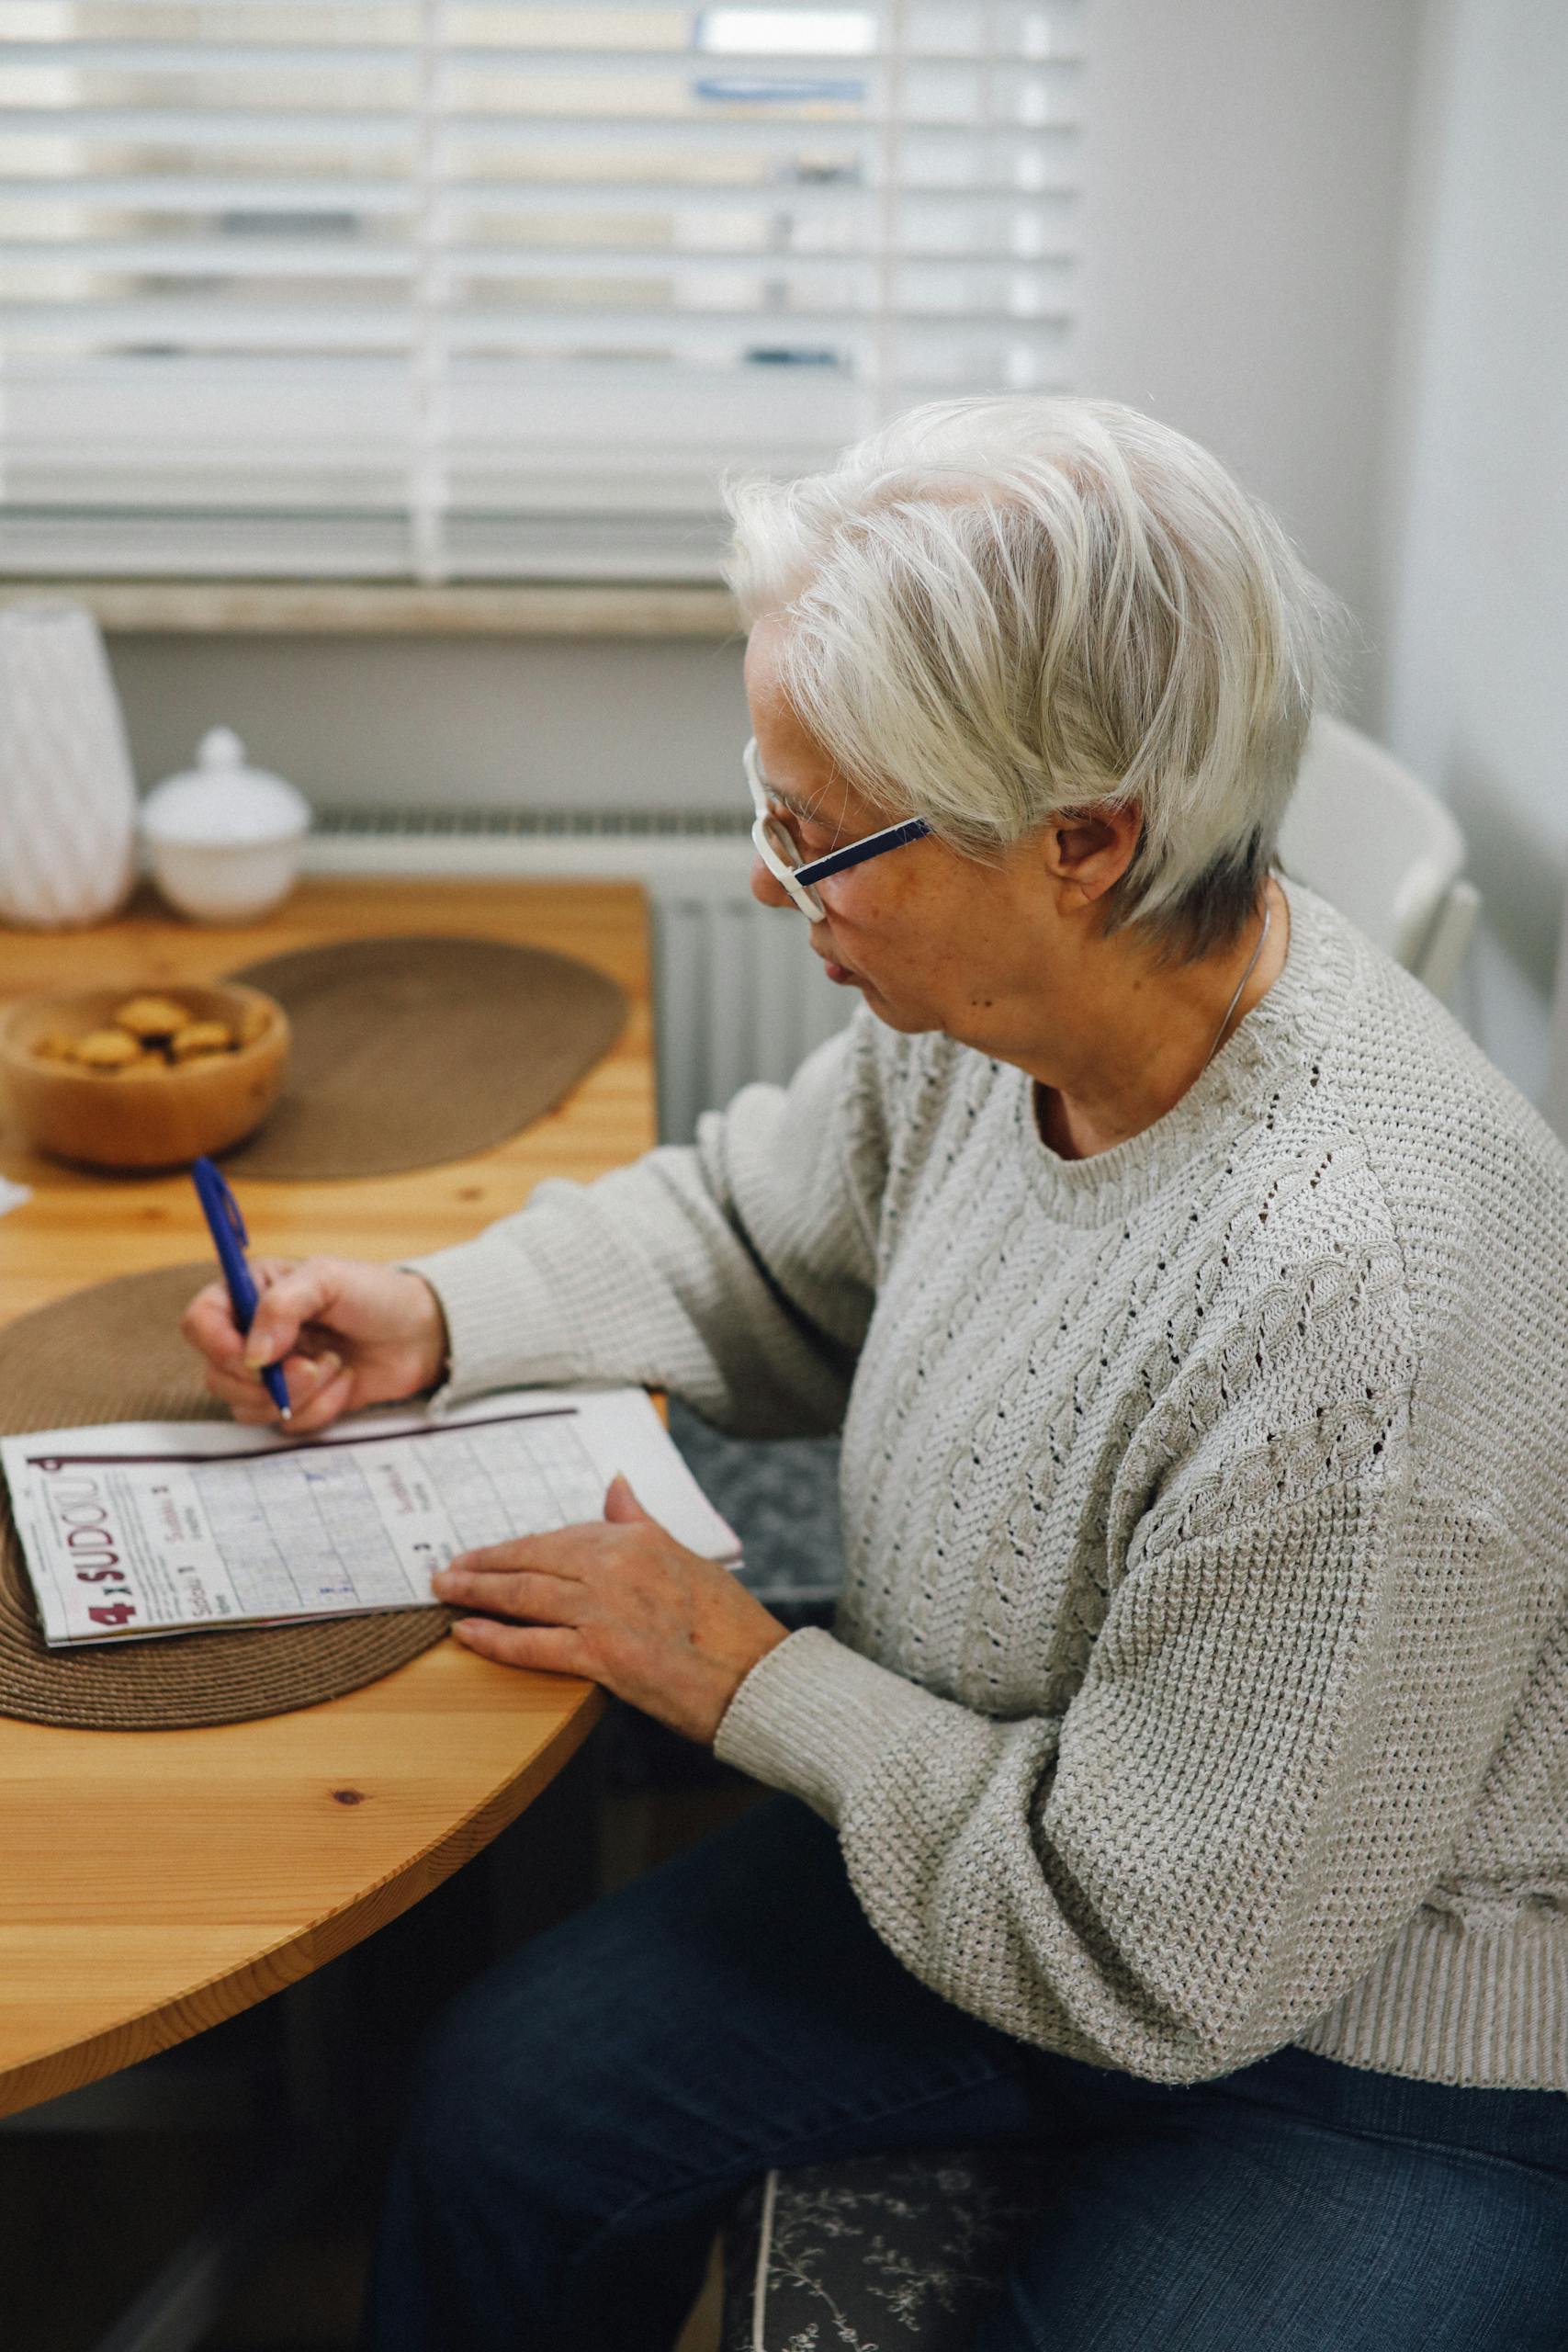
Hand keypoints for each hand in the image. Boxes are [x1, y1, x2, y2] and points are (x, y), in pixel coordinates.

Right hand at [180, 1254, 449, 1432]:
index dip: (216, 1345)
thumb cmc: (376, 1295)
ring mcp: (273, 1373)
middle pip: (218, 1374)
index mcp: (251, 1293)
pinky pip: (284, 1425)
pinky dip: (319, 1409)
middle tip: (311, 1365)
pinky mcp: (297, 1402)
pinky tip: (345, 1382)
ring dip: (297, 1394)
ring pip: (247, 1406)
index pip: (200, 1321)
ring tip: (336, 1366)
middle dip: (267, 1380)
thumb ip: (282, 1307)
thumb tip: (254, 1355)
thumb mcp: (328, 1280)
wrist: (421, 1333)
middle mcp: (253, 1335)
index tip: (253, 1358)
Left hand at [433, 1475, 788, 1744]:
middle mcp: (615, 1566)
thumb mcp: (686, 1556)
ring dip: (476, 1592)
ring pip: (523, 1595)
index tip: (488, 1553)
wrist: (756, 1677)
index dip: (516, 1547)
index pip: (559, 1537)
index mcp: (636, 1539)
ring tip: (445, 1591)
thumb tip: (616, 1486)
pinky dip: (494, 1638)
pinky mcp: (601, 1655)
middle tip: (446, 1569)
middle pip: (531, 1560)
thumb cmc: (730, 1625)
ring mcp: (604, 1610)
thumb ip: (641, 1523)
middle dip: (482, 1565)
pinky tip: (466, 1632)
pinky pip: (534, 1644)